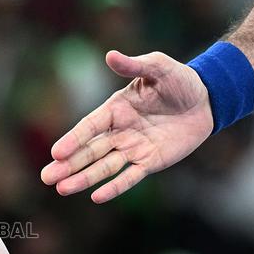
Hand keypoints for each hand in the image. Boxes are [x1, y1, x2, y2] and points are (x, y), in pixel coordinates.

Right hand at [41, 50, 212, 202]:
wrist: (206, 99)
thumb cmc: (179, 80)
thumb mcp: (158, 67)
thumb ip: (134, 65)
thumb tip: (110, 55)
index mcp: (115, 109)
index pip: (89, 127)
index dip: (73, 139)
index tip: (57, 152)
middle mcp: (119, 131)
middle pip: (89, 151)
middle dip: (68, 165)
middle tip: (46, 178)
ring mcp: (132, 149)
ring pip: (103, 167)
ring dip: (82, 179)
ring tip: (61, 189)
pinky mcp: (149, 161)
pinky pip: (129, 177)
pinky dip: (114, 187)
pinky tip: (96, 197)